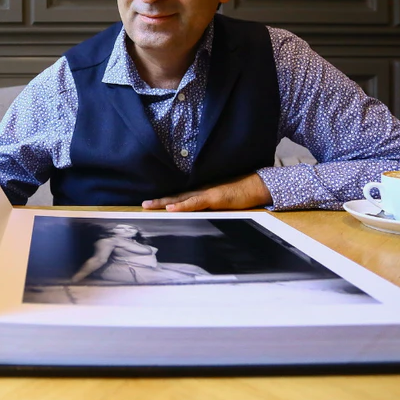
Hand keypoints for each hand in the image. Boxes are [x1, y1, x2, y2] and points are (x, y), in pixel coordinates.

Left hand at [142, 173, 272, 211]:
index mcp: (202, 192)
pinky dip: (183, 206)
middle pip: (176, 196)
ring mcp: (206, 193)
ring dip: (165, 202)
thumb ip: (210, 205)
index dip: (166, 200)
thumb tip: (200, 213)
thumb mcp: (223, 201)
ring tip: (149, 205)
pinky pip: (195, 203)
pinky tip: (172, 208)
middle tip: (143, 204)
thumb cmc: (241, 193)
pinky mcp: (214, 198)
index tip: (152, 204)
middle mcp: (201, 191)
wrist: (256, 185)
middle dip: (159, 201)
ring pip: (181, 198)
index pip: (180, 197)